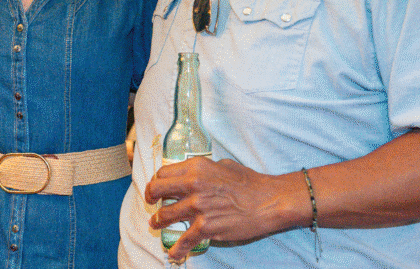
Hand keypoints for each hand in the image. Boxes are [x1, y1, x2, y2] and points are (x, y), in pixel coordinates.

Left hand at [146, 158, 308, 261]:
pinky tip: (174, 253)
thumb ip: (204, 170)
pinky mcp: (206, 227)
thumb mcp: (224, 165)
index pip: (164, 173)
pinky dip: (177, 248)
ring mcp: (198, 206)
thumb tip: (194, 173)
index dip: (158, 181)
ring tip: (156, 225)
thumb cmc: (250, 182)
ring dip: (158, 221)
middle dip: (150, 198)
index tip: (157, 188)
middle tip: (151, 203)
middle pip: (157, 190)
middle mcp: (193, 184)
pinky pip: (184, 240)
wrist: (268, 202)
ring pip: (165, 215)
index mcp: (196, 167)